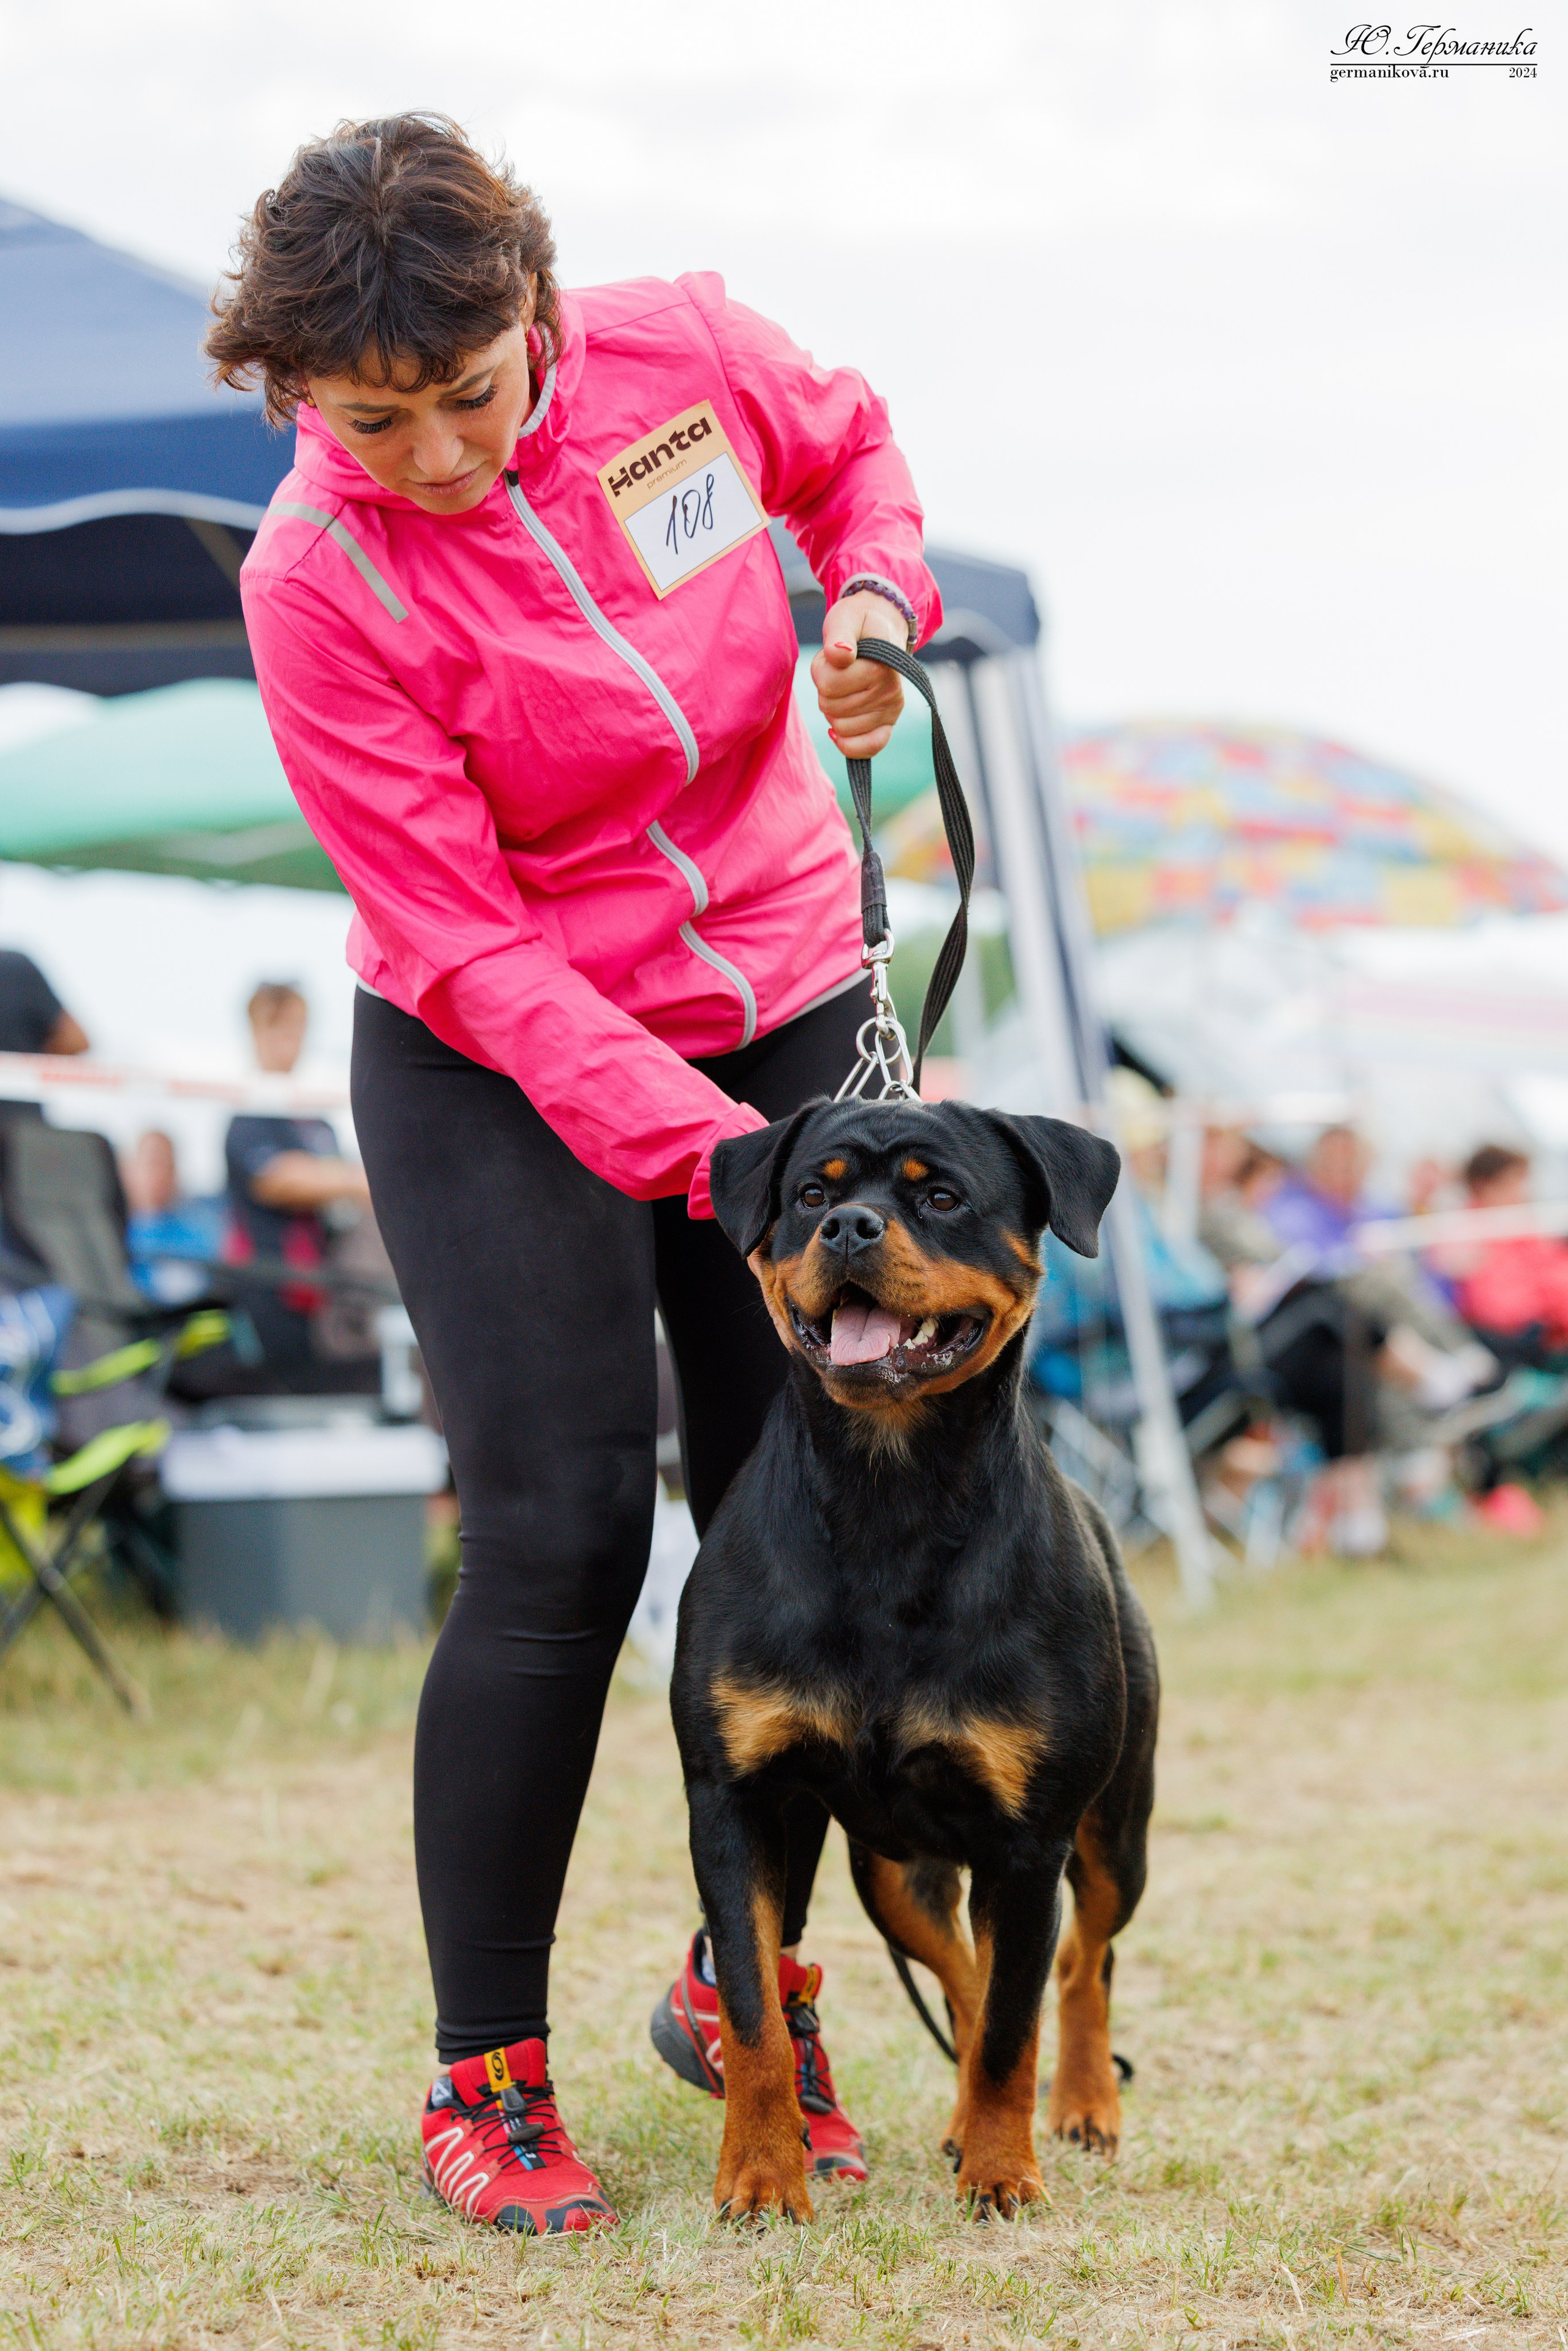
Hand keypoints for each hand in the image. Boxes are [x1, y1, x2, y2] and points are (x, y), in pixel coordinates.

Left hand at [810, 590, 906, 758]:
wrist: (881, 627)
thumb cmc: (857, 624)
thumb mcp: (844, 619)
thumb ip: (839, 634)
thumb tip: (839, 654)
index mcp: (880, 666)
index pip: (828, 685)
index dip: (820, 669)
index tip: (832, 655)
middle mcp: (890, 691)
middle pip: (830, 707)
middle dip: (825, 689)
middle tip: (837, 671)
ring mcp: (891, 710)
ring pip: (840, 727)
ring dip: (833, 709)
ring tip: (844, 686)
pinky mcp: (888, 724)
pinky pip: (867, 749)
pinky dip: (847, 743)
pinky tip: (837, 730)